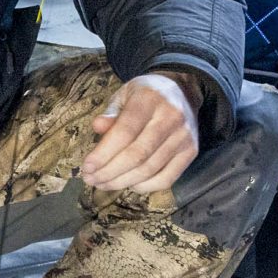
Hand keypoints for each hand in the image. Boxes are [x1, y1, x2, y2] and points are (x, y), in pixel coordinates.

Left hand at [81, 71, 200, 192]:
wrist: (182, 91)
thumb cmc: (146, 95)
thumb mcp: (125, 95)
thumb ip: (112, 113)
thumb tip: (97, 127)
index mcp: (150, 99)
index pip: (124, 132)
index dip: (103, 153)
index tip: (86, 166)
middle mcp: (170, 117)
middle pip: (137, 155)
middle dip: (110, 172)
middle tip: (91, 179)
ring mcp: (184, 136)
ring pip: (150, 170)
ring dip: (122, 182)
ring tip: (103, 183)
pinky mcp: (191, 151)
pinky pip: (167, 178)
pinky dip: (145, 187)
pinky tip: (129, 185)